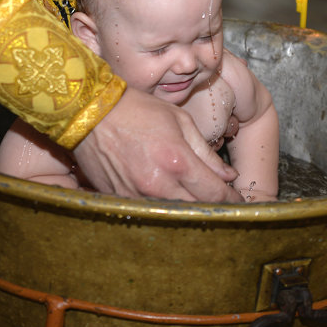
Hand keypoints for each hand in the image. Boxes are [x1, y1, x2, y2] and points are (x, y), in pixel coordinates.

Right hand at [73, 88, 241, 201]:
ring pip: (173, 216)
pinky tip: (166, 201)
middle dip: (212, 207)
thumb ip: (206, 152)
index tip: (236, 200)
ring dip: (188, 211)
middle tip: (220, 203)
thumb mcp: (179, 121)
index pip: (215, 192)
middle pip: (197, 210)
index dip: (230, 199)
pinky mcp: (120, 200)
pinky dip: (161, 210)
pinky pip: (149, 213)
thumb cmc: (136, 110)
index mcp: (177, 161)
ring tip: (195, 202)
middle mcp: (158, 184)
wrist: (89, 112)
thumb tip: (228, 175)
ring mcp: (137, 195)